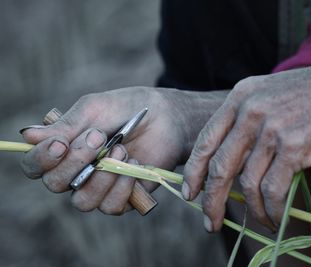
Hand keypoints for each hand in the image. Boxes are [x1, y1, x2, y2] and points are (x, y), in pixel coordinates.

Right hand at [20, 87, 225, 214]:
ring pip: (83, 202)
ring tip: (122, 149)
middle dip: (76, 162)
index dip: (41, 159)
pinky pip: (111, 206)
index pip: (36, 166)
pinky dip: (122, 186)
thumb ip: (66, 125)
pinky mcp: (123, 197)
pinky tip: (134, 164)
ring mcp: (100, 187)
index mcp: (65, 150)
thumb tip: (26, 136)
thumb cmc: (127, 108)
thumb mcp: (94, 109)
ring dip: (102, 176)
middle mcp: (77, 172)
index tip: (60, 144)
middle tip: (99, 137)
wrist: (166, 117)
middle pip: (55, 185)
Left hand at [183, 59, 310, 231]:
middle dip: (211, 201)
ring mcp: (272, 129)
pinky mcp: (295, 147)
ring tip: (256, 221)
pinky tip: (274, 217)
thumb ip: (245, 121)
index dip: (193, 172)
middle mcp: (250, 111)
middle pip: (220, 166)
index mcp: (239, 97)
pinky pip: (273, 189)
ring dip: (249, 210)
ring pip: (246, 183)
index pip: (205, 140)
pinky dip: (271, 210)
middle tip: (210, 223)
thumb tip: (230, 163)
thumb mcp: (268, 95)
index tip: (189, 193)